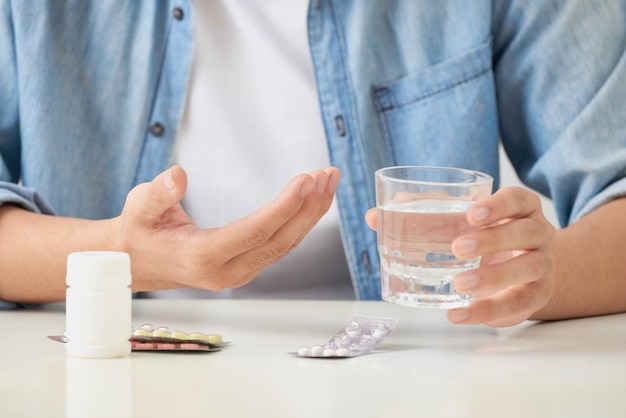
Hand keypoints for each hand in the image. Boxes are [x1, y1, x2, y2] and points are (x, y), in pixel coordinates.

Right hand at [114, 165, 340, 291]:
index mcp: (202, 257)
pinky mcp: (246, 267)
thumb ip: (157, 193)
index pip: (254, 232)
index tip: (306, 181)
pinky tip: (313, 199)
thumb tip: (177, 175)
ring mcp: (239, 272)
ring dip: (310, 212)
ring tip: (328, 180)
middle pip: (279, 240)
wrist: (135, 262)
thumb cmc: (137, 232)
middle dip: (308, 207)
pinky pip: (280, 245)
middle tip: (327, 174)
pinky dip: (300, 221)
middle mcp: (226, 271)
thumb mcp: (138, 208)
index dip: (284, 207)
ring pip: (285, 244)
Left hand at [365, 186, 555, 326]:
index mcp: (521, 210)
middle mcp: (539, 234)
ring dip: (494, 277)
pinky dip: (487, 311)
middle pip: (527, 232)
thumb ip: (421, 215)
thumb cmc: (483, 237)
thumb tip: (374, 216)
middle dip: (494, 239)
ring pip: (529, 268)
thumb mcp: (458, 222)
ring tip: (460, 283)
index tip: (471, 213)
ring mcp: (543, 266)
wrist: (522, 270)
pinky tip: (458, 313)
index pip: (519, 199)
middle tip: (458, 248)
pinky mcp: (537, 296)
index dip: (499, 205)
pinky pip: (519, 305)